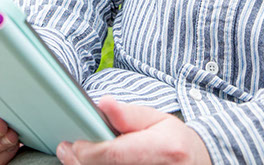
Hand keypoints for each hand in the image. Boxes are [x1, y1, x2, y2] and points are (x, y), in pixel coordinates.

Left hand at [56, 97, 211, 164]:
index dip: (88, 150)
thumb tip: (104, 104)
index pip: (114, 154)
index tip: (73, 143)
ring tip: (77, 157)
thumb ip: (128, 114)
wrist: (197, 162)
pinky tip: (92, 164)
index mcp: (163, 149)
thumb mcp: (156, 119)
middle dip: (81, 161)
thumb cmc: (175, 141)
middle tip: (67, 150)